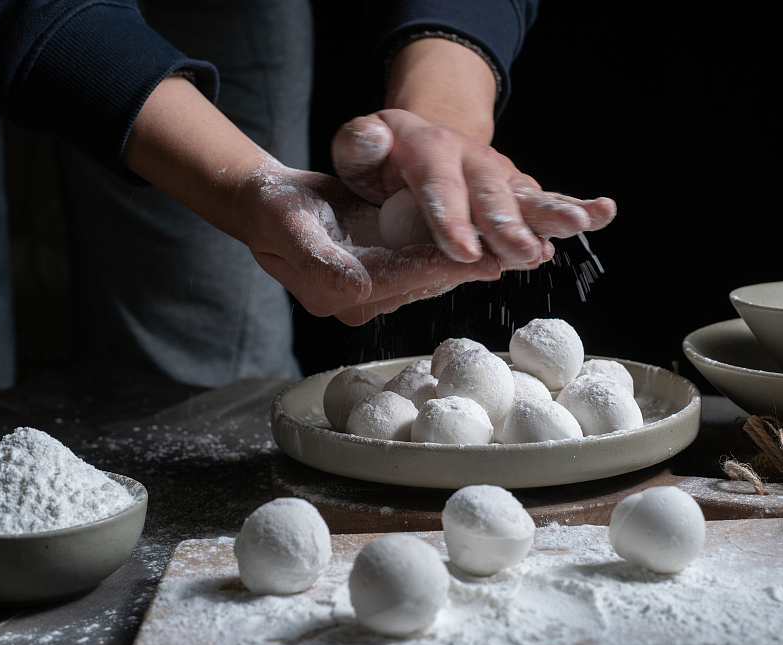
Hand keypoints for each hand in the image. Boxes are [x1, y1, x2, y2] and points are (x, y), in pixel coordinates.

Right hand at [232, 162, 513, 324]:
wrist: (266, 204)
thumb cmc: (272, 208)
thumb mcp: (287, 225)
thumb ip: (319, 259)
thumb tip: (355, 287)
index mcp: (333, 293)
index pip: (399, 279)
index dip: (441, 268)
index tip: (483, 259)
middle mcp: (356, 301)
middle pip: (421, 283)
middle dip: (468, 268)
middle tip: (516, 255)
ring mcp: (369, 292)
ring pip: (427, 276)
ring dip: (468, 262)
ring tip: (512, 248)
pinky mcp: (380, 276)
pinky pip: (422, 266)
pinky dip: (453, 253)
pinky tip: (486, 242)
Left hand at [331, 108, 616, 266]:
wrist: (422, 140)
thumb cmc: (385, 158)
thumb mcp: (360, 148)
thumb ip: (358, 145)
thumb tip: (371, 136)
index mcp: (428, 150)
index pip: (439, 186)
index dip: (451, 218)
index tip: (463, 251)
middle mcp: (471, 160)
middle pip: (490, 195)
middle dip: (508, 225)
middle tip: (521, 252)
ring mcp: (499, 176)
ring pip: (527, 196)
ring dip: (550, 214)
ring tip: (576, 225)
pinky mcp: (518, 191)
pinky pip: (549, 199)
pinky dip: (578, 206)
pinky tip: (602, 213)